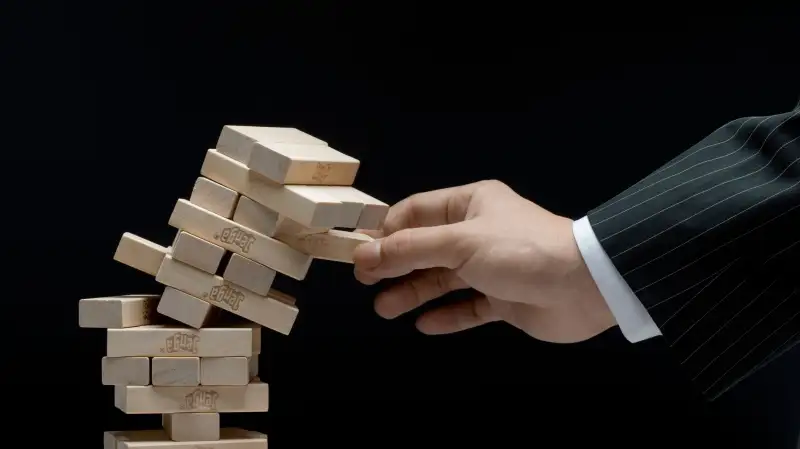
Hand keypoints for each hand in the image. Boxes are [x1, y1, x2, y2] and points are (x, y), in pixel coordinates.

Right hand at [352, 180, 616, 342]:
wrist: (584, 286)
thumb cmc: (520, 251)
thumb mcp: (459, 242)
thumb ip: (410, 249)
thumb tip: (365, 253)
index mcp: (470, 205)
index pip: (417, 212)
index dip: (387, 231)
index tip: (361, 253)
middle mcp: (478, 233)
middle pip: (426, 248)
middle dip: (396, 265)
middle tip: (366, 283)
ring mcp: (491, 267)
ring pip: (443, 280)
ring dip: (414, 293)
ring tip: (384, 309)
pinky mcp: (504, 299)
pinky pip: (468, 307)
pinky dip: (447, 315)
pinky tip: (424, 324)